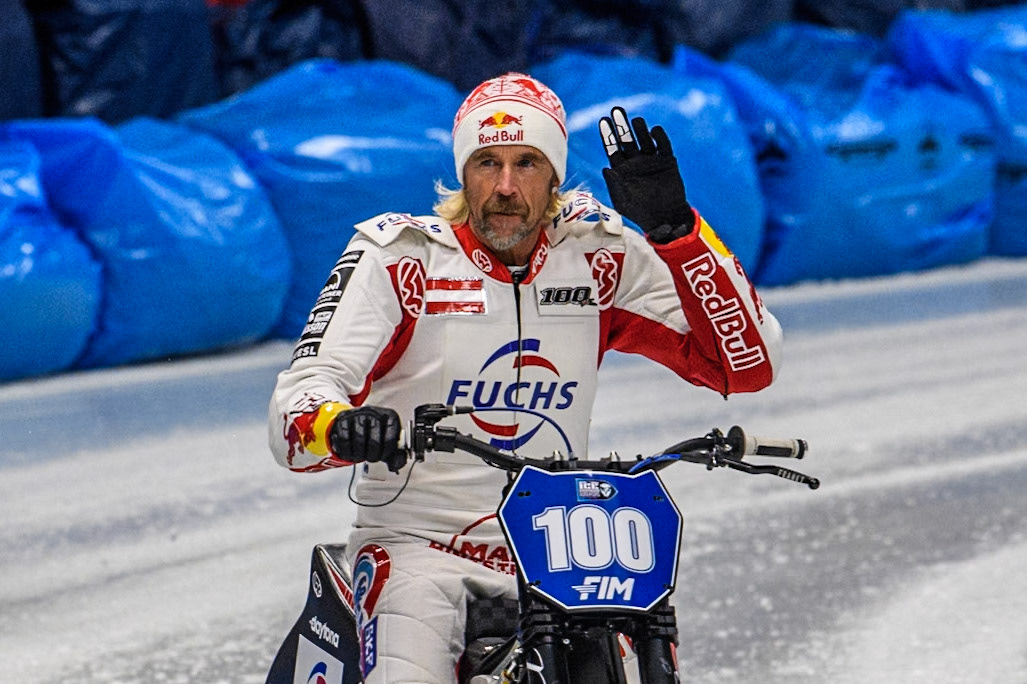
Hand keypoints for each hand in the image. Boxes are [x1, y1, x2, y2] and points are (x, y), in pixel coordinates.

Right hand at [329, 406, 405, 472]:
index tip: (384, 456)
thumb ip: (396, 456)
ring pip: (359, 441)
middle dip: (373, 455)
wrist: (355, 423)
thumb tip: (396, 465)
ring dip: (360, 455)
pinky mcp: (343, 420)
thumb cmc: (375, 433)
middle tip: (371, 457)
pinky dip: (347, 452)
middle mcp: (374, 413)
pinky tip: (351, 452)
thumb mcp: (388, 443)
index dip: (387, 452)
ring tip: (361, 455)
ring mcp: (357, 415)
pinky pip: (344, 440)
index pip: (391, 438)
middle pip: (374, 442)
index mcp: (390, 417)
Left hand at [598, 107, 693, 242]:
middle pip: (626, 139)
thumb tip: (606, 168)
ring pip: (644, 139)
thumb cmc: (640, 213)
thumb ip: (614, 185)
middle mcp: (635, 161)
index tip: (603, 121)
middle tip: (616, 109)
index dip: (607, 135)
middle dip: (621, 125)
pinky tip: (653, 131)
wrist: (665, 218)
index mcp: (621, 169)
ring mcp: (651, 160)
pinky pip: (663, 144)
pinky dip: (659, 136)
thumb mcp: (622, 202)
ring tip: (635, 120)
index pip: (612, 148)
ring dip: (639, 128)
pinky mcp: (667, 161)